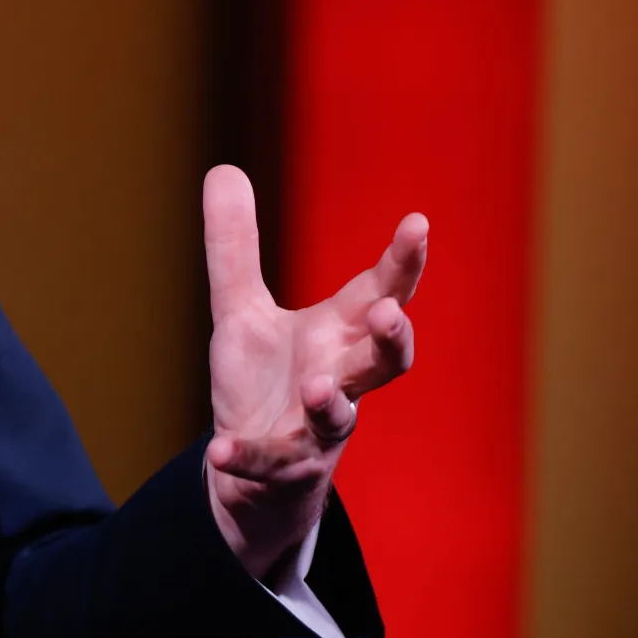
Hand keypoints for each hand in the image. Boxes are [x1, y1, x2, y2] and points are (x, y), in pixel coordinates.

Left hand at [201, 164, 426, 581]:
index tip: (418, 223)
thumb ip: (234, 247)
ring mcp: (316, 428)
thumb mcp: (240, 308)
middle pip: (386, 361)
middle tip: (391, 313)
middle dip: (394, 338)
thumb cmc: (265, 380)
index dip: (403, 262)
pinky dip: (247, 458)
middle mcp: (340, 378)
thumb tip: (223, 167)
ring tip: (314, 386)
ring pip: (339, 418)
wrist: (251, 470)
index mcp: (339, 335)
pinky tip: (219, 451)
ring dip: (331, 402)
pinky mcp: (283, 466)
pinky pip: (269, 463)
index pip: (381, 293)